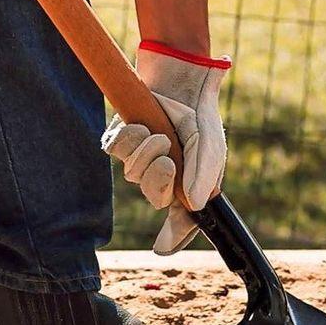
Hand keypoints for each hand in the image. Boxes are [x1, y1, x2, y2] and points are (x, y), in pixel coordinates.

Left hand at [101, 41, 229, 254]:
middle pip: (152, 196)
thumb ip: (204, 176)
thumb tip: (194, 207)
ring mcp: (140, 156)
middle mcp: (162, 173)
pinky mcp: (122, 137)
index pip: (180, 217)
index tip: (162, 248)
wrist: (182, 76)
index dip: (173, 236)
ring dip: (146, 153)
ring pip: (132, 172)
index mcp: (187, 181)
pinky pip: (115, 149)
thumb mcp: (210, 146)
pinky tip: (142, 127)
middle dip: (158, 181)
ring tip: (160, 135)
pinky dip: (129, 139)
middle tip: (169, 160)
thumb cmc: (199, 113)